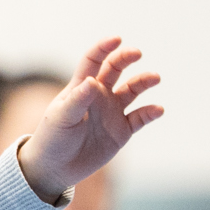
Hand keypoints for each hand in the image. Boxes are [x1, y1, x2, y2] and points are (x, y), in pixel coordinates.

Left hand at [15, 38, 164, 201]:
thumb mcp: (61, 118)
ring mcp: (112, 112)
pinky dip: (150, 113)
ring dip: (144, 81)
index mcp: (81, 88)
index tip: (116, 40)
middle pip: (116, 68)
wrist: (55, 169)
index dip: (104, 48)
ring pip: (133, 90)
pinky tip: (157, 110)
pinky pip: (140, 118)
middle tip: (137, 53)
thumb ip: (77, 100)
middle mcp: (100, 96)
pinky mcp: (121, 131)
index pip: (94, 61)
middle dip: (127, 58)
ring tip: (155, 77)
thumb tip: (92, 81)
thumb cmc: (52, 139)